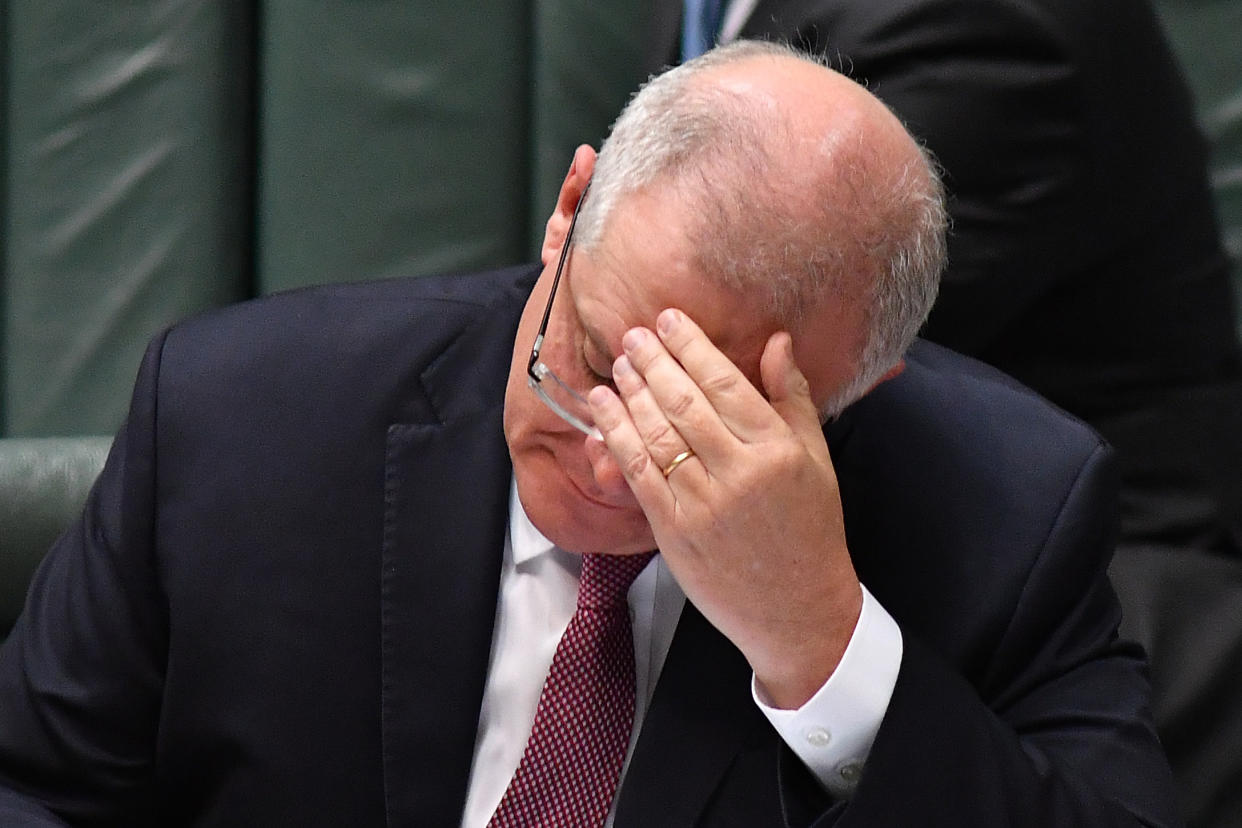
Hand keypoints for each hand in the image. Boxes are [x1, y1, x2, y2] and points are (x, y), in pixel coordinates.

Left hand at [587, 308, 862, 708]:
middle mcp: (738, 474)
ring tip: (617, 366)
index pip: (725, 383)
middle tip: (633, 335)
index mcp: (777, 451)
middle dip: (653, 362)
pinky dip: (616, 438)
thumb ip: (791, 397)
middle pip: (684, 402)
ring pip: (655, 435)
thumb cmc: (810, 530)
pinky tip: (604, 413)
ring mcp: (702, 504)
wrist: (797, 607)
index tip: (670, 320)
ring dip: (630, 394)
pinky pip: (638, 475)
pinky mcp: (674, 532)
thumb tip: (775, 341)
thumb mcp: (815, 459)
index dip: (692, 347)